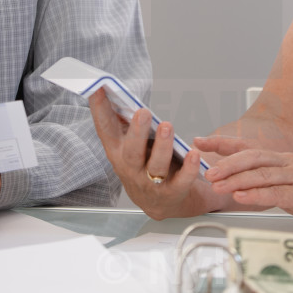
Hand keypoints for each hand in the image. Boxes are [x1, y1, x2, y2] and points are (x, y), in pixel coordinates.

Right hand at [88, 87, 214, 219]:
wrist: (161, 203)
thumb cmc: (144, 164)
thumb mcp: (129, 145)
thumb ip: (125, 123)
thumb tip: (117, 92)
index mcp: (118, 152)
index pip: (105, 130)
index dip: (99, 110)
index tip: (98, 88)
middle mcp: (131, 169)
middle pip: (131, 152)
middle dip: (137, 132)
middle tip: (143, 112)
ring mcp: (151, 183)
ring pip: (155, 166)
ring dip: (162, 147)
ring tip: (167, 126)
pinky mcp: (172, 192)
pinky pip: (181, 181)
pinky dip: (188, 168)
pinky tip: (193, 153)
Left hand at [196, 136, 292, 228]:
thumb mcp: (292, 182)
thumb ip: (268, 181)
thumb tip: (240, 184)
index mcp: (282, 159)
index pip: (247, 147)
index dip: (222, 143)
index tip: (199, 141)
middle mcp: (288, 163)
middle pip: (251, 157)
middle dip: (225, 162)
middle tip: (205, 170)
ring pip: (261, 174)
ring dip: (236, 179)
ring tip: (216, 184)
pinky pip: (277, 193)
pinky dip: (256, 194)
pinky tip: (241, 196)